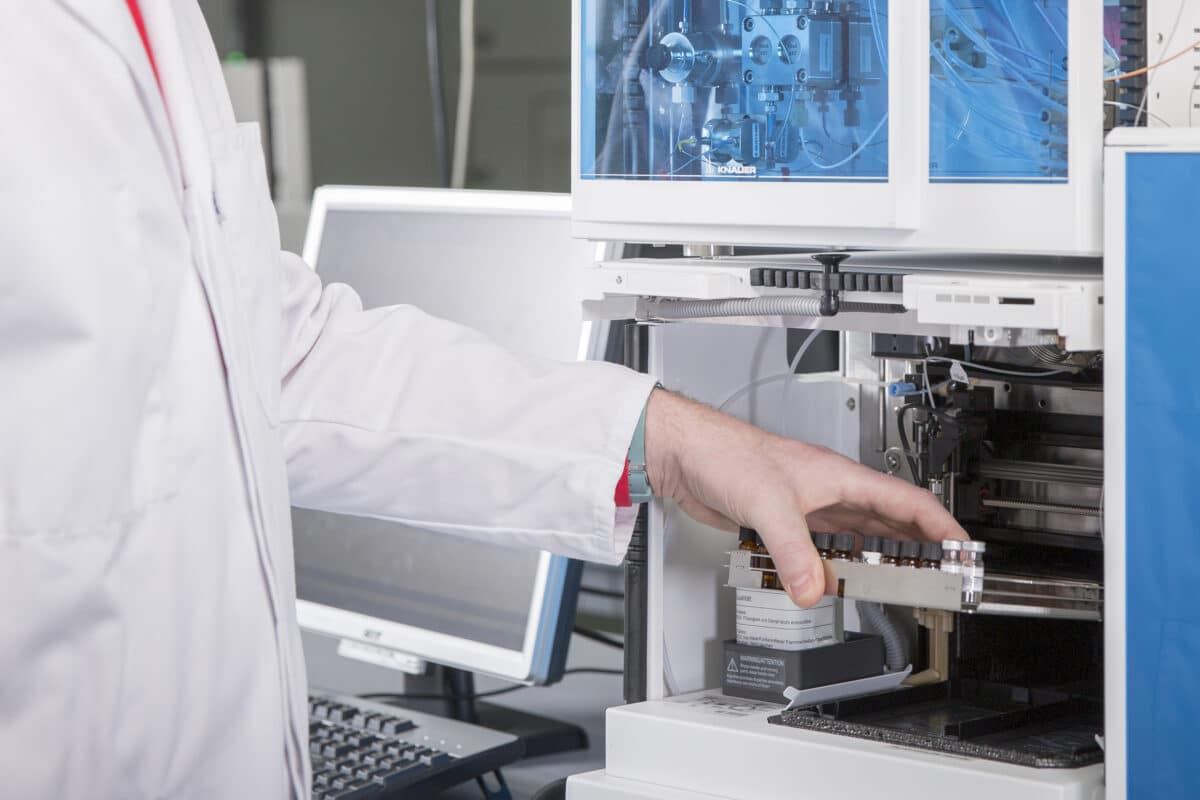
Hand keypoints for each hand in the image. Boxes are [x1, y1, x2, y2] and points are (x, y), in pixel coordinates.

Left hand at [643, 388, 967, 607]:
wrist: (687, 452)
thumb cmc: (727, 453)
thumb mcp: (768, 504)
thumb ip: (794, 552)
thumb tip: (813, 589)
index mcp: (840, 476)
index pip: (907, 501)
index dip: (940, 525)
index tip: (963, 548)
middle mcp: (829, 490)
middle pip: (888, 521)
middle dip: (918, 548)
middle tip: (939, 576)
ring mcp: (808, 505)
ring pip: (856, 536)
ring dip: (875, 559)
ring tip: (896, 584)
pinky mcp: (784, 520)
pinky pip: (822, 547)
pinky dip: (833, 565)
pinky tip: (834, 579)